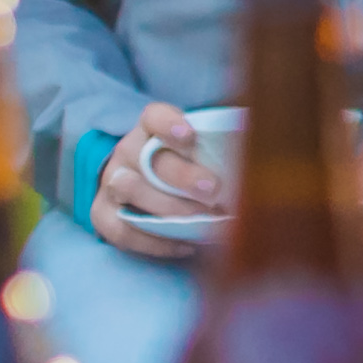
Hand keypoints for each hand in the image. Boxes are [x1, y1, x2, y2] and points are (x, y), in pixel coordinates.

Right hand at [86, 104, 225, 260]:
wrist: (140, 186)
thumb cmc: (183, 165)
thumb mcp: (198, 151)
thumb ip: (219, 150)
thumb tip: (260, 154)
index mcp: (150, 130)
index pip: (153, 117)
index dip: (169, 123)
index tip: (191, 136)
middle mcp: (126, 153)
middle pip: (146, 158)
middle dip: (182, 176)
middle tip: (213, 190)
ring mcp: (110, 184)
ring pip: (130, 189)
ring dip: (168, 206)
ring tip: (202, 219)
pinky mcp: (102, 215)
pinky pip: (122, 230)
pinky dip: (155, 242)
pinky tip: (187, 245)